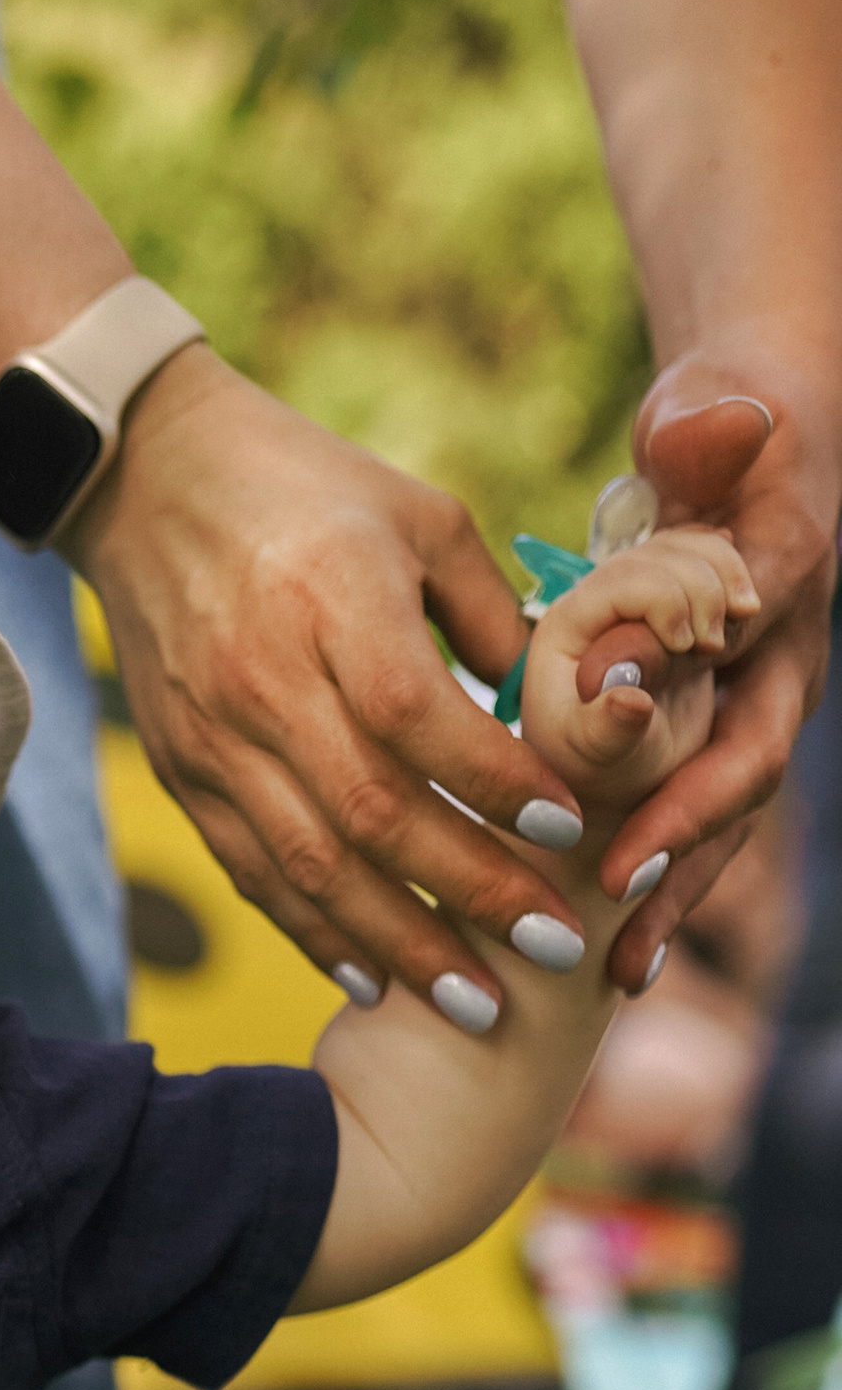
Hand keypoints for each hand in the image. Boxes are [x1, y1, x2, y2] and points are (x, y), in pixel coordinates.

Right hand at [75, 350, 587, 1012]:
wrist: (144, 480)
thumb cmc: (306, 487)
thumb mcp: (418, 517)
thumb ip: (490, 617)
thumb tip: (558, 713)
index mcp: (330, 598)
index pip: (411, 715)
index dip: (491, 783)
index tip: (569, 830)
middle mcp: (263, 680)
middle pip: (370, 812)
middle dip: (469, 894)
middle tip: (554, 949)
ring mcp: (212, 737)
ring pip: (310, 865)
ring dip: (400, 943)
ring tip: (476, 1002)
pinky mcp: (181, 773)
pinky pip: (252, 872)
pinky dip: (316, 933)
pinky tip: (376, 977)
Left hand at [520, 524, 758, 807]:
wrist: (622, 773)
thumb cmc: (600, 769)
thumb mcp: (599, 759)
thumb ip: (608, 729)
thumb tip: (630, 702)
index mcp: (569, 626)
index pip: (623, 579)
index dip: (666, 599)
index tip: (690, 645)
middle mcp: (600, 598)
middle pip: (662, 553)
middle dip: (701, 588)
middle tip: (712, 647)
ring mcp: (638, 593)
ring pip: (691, 548)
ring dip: (725, 577)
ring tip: (733, 624)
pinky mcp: (673, 599)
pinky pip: (710, 560)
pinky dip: (734, 575)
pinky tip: (743, 607)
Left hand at [592, 356, 841, 986]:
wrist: (752, 439)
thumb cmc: (724, 429)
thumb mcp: (718, 418)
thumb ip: (709, 434)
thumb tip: (697, 430)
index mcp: (782, 601)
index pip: (740, 697)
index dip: (687, 775)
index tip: (629, 834)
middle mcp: (778, 667)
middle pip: (738, 780)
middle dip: (678, 854)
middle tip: (615, 918)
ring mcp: (753, 702)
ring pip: (719, 813)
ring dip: (670, 891)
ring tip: (615, 971)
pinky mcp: (718, 725)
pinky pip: (692, 809)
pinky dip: (656, 872)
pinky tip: (608, 949)